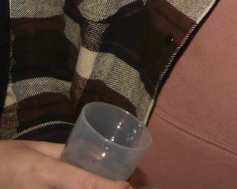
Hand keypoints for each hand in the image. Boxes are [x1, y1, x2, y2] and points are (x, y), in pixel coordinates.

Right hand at [0, 140, 132, 188]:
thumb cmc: (5, 157)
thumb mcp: (36, 148)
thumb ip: (62, 152)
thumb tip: (88, 154)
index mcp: (43, 173)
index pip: (83, 184)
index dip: (108, 187)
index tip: (127, 186)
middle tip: (122, 187)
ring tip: (105, 186)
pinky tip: (83, 187)